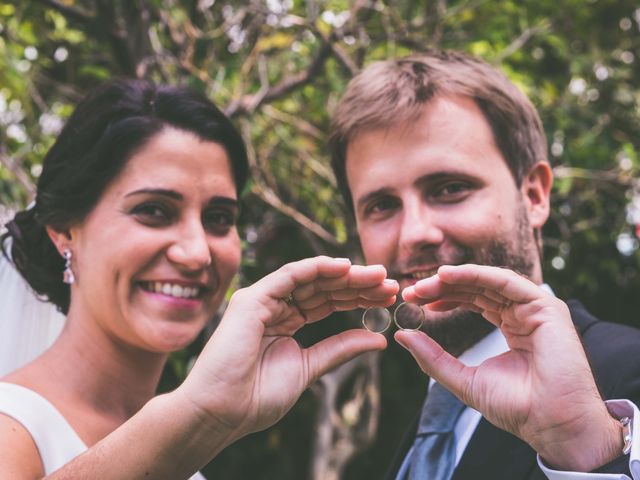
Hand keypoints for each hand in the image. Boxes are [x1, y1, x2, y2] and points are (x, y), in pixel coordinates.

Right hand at [179, 256, 396, 443]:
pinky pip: (289, 276)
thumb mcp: (310, 368)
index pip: (328, 302)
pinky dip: (316, 268)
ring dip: (345, 274)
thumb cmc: (257, 396)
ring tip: (377, 275)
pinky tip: (344, 267)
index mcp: (286, 322)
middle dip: (357, 284)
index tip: (387, 298)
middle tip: (390, 282)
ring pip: (311, 278)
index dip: (358, 298)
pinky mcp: (252, 299)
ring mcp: (263, 300)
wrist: (223, 411)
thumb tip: (378, 339)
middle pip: (323, 288)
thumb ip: (340, 349)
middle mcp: (276, 306)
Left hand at [397, 264, 622, 471]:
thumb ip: (433, 358)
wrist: (550, 423)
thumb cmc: (515, 407)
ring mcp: (535, 308)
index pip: (473, 300)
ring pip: (489, 280)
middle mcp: (523, 312)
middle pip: (478, 287)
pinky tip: (448, 275)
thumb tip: (402, 336)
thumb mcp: (463, 379)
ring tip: (424, 285)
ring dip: (454, 279)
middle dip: (443, 286)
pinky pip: (505, 281)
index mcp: (511, 325)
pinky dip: (476, 274)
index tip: (414, 299)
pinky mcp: (545, 307)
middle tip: (412, 291)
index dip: (444, 296)